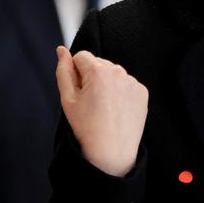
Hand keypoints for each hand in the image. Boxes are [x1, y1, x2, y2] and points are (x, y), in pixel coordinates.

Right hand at [55, 47, 147, 176]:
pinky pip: (126, 84)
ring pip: (113, 74)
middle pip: (98, 64)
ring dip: (107, 84)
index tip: (79, 92)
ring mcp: (132, 81)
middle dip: (92, 77)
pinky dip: (120, 93)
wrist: (111, 152)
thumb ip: (63, 70)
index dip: (76, 73)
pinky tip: (116, 110)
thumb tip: (61, 50)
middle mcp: (118, 71)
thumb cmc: (87, 127)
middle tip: (91, 103)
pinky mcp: (142, 91)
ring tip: (104, 107)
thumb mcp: (67, 99)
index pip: (81, 56)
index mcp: (98, 71)